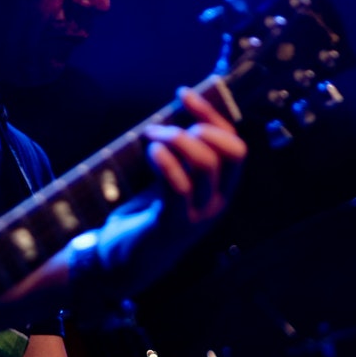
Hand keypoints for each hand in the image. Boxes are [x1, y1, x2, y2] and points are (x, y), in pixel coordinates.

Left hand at [144, 86, 246, 226]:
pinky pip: (178, 185)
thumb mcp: (171, 182)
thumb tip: (176, 113)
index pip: (234, 143)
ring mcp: (197, 216)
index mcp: (221, 190)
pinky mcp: (172, 224)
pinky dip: (165, 161)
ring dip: (177, 139)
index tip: (183, 94)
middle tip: (164, 128)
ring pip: (205, 163)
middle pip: (232, 151)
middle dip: (202, 125)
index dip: (212, 114)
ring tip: (151, 138)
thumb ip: (180, 156)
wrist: (121, 263)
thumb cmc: (144, 216)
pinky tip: (151, 152)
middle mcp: (217, 202)